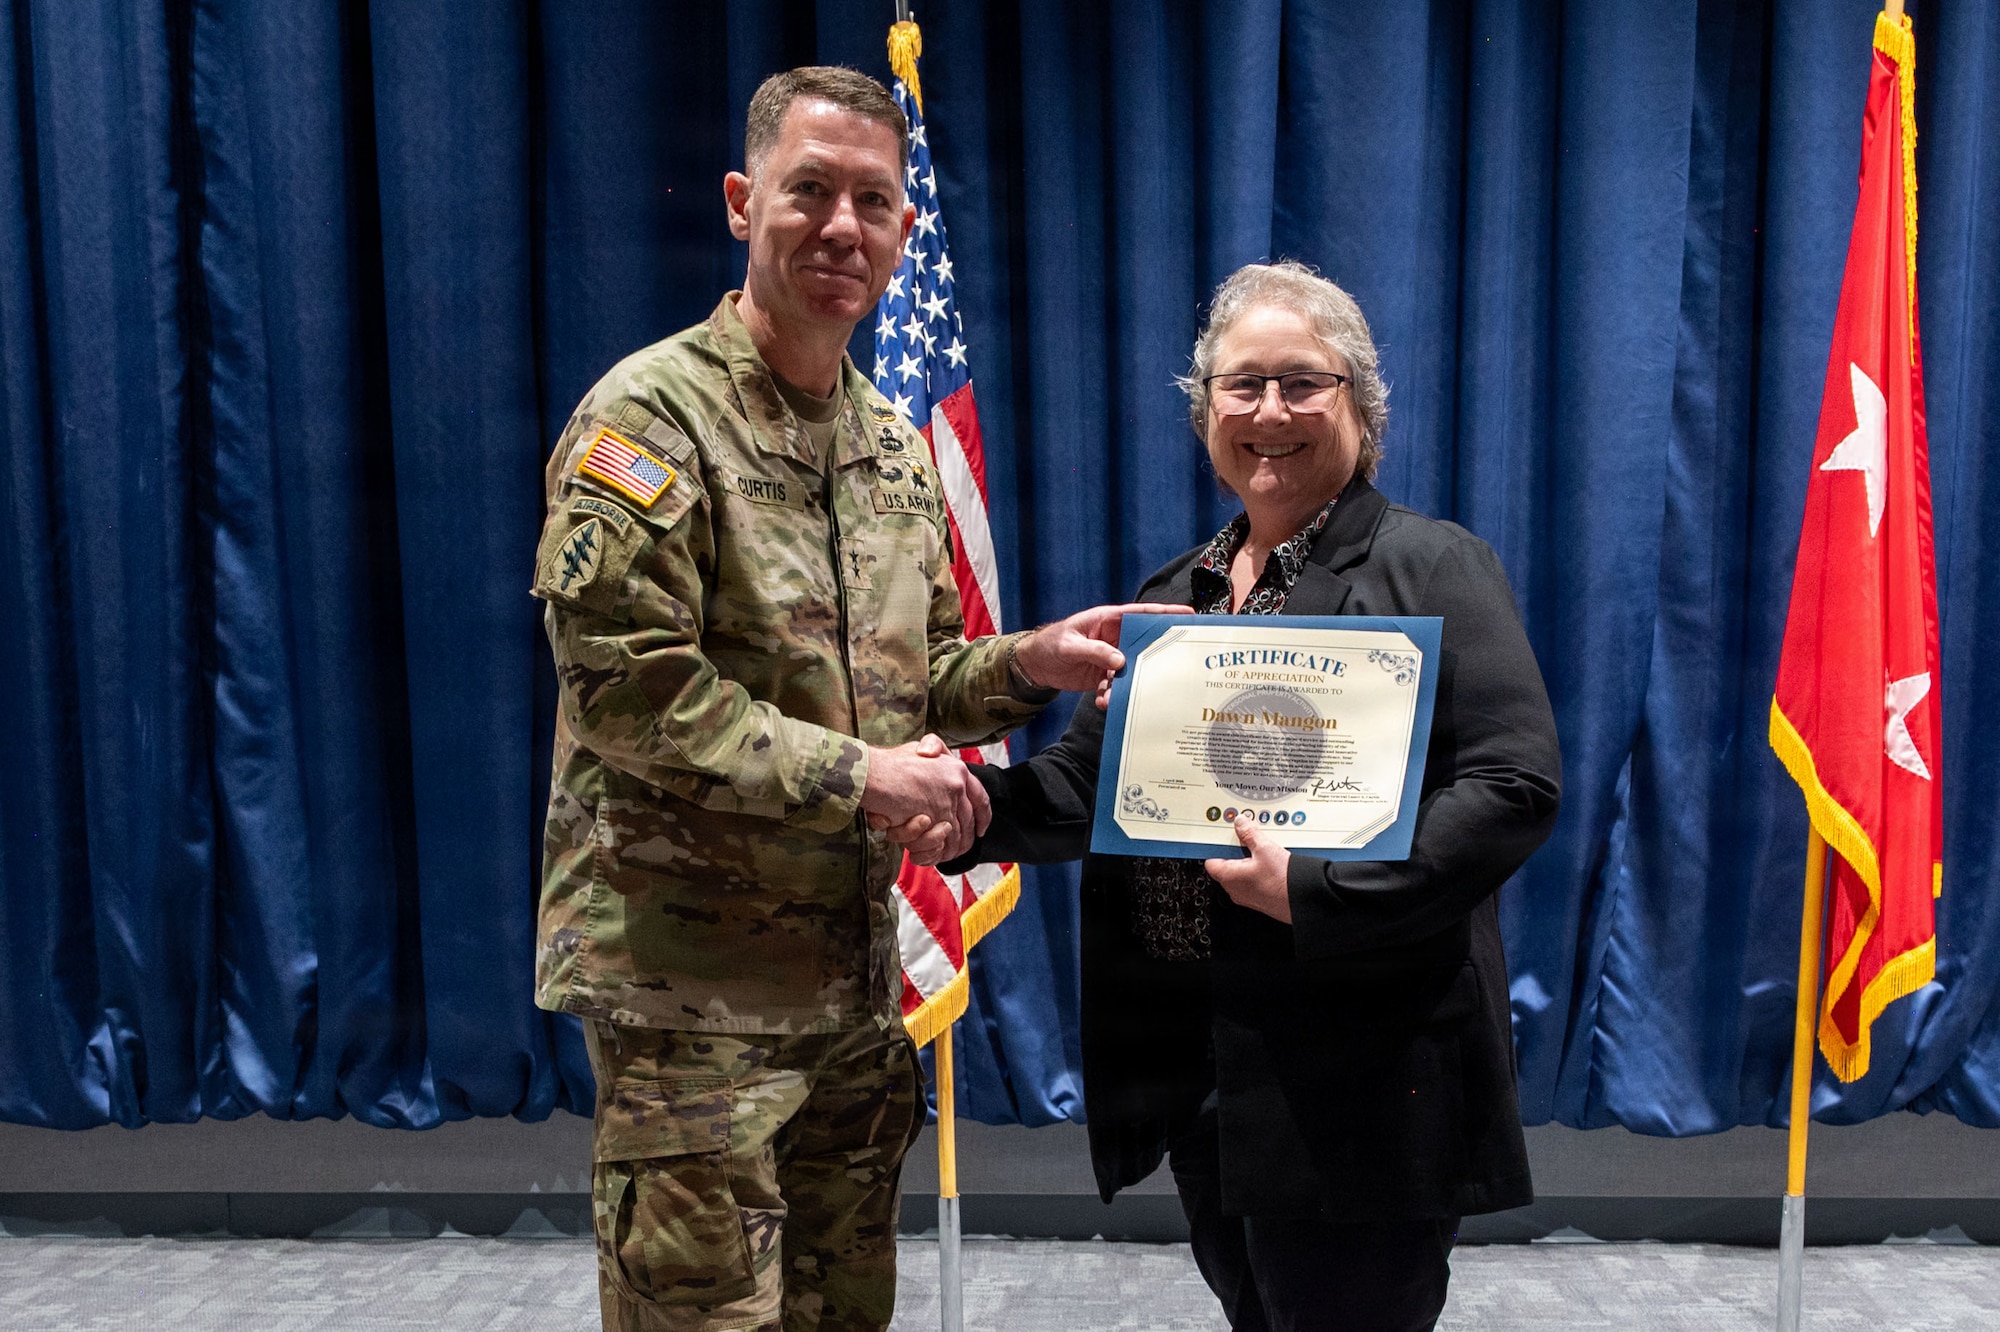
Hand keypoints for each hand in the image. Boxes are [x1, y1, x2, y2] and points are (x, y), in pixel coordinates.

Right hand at [860, 734, 989, 863]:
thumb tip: (932, 754)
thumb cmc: (890, 763)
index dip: (983, 816)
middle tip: (960, 847)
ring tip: (941, 852)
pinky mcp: (932, 822)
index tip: (981, 828)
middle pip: (968, 821)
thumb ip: (932, 750)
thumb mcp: (917, 748)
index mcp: (957, 770)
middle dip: (966, 838)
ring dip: (949, 848)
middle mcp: (956, 788)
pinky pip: (941, 845)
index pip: (980, 798)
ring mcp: (946, 805)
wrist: (873, 775)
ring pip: (955, 836)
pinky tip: (930, 852)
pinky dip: (935, 852)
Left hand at [1012, 602, 1194, 701]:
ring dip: (1131, 684)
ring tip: (1122, 694)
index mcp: (1109, 621)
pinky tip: (1104, 702)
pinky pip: (1117, 686)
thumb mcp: (1069, 645)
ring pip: (1132, 670)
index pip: (1142, 614)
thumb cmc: (1051, 644)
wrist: (1035, 665)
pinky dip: (1114, 695)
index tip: (1189, 614)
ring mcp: (1112, 658)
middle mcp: (1115, 638)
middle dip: (1158, 655)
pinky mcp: (1105, 676)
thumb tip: (1121, 661)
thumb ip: (1094, 651)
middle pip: (1144, 644)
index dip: (1166, 613)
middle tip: (1176, 665)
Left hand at [1205, 815, 1292, 923]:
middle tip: (1248, 840)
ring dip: (1249, 861)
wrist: (1303, 900)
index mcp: (1228, 876)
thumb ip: (1249, 833)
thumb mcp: (1264, 848)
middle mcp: (1234, 888)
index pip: (1211, 860)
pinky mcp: (1260, 899)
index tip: (1224, 837)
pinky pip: (1252, 881)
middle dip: (1236, 851)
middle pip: (1227, 865)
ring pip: (1241, 873)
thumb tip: (1240, 823)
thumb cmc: (1281, 881)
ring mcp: (1247, 896)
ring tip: (1263, 851)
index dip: (1217, 847)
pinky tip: (1272, 864)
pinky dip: (1258, 871)